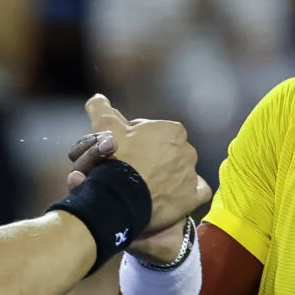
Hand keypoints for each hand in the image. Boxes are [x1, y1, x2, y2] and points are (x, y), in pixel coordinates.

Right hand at [66, 95, 208, 251]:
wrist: (122, 196)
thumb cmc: (117, 158)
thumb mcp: (105, 127)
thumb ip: (102, 108)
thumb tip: (97, 98)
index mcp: (173, 130)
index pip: (156, 133)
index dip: (140, 141)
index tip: (128, 151)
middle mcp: (188, 150)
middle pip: (170, 153)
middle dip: (156, 159)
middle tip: (137, 170)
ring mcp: (191, 174)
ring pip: (182, 172)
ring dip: (170, 177)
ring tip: (150, 185)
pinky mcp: (193, 197)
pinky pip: (197, 193)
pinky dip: (188, 193)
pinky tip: (174, 196)